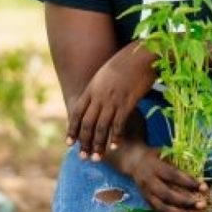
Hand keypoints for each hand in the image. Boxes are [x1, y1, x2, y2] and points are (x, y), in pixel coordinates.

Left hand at [68, 42, 154, 160]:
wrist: (142, 54)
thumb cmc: (127, 61)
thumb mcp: (106, 72)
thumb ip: (100, 86)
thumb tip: (98, 97)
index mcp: (92, 88)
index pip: (77, 113)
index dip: (72, 129)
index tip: (69, 143)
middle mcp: (99, 95)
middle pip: (87, 123)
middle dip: (84, 142)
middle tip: (83, 157)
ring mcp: (112, 99)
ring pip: (101, 127)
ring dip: (98, 144)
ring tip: (97, 158)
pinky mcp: (127, 102)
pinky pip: (118, 124)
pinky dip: (115, 137)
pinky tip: (115, 147)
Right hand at [127, 146, 207, 211]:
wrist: (133, 161)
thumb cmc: (156, 156)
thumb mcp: (165, 153)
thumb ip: (179, 164)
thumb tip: (200, 177)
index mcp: (154, 166)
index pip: (173, 176)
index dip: (189, 182)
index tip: (204, 187)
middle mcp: (148, 181)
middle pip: (167, 195)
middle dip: (186, 202)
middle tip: (203, 205)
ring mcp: (146, 194)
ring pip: (163, 208)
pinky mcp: (147, 202)